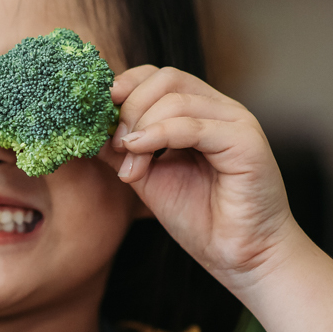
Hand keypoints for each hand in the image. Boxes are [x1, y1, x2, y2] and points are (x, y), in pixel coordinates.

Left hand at [98, 65, 298, 288]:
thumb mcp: (146, 176)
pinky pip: (194, 126)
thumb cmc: (199, 217)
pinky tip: (138, 153)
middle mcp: (219, 109)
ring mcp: (235, 121)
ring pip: (176, 99)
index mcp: (198, 112)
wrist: (239, 254)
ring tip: (130, 165)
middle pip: (165, 79)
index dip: (124, 86)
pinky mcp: (246, 141)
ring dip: (140, 129)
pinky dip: (158, 135)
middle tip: (114, 144)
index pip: (157, 76)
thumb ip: (121, 149)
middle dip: (129, 107)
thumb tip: (86, 129)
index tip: (99, 113)